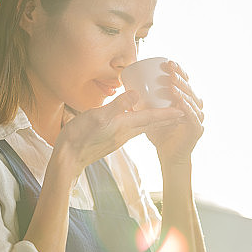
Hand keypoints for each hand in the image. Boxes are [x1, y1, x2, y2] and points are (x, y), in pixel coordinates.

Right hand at [54, 90, 183, 177]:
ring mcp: (118, 138)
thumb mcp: (98, 116)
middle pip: (151, 123)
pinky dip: (140, 123)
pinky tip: (137, 120)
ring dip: (155, 121)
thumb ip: (117, 105)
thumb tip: (136, 93)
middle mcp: (125, 133)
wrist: (68, 158)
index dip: (168, 113)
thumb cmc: (80, 137)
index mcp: (124, 126)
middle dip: (167, 118)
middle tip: (182, 113)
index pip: (151, 118)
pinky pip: (132, 129)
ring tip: (165, 115)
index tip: (183, 110)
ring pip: (142, 127)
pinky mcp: (111, 140)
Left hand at [146, 61, 204, 165]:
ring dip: (183, 90)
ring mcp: (196, 118)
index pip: (183, 83)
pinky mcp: (196, 129)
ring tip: (172, 82)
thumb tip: (128, 90)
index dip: (179, 72)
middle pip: (188, 89)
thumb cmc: (160, 136)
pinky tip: (180, 101)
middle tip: (170, 68)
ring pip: (191, 100)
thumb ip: (140, 104)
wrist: (170, 157)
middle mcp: (192, 107)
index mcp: (183, 101)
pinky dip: (187, 108)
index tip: (168, 62)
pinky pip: (192, 116)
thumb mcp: (147, 116)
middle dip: (181, 77)